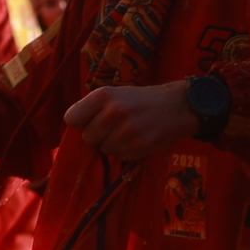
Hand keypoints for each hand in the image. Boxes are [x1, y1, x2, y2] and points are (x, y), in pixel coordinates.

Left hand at [62, 82, 200, 164]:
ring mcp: (127, 131)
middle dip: (97, 135)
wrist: (178, 106)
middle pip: (87, 137)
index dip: (80, 122)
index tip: (90, 121)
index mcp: (102, 96)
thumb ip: (93, 107)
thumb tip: (73, 127)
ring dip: (112, 144)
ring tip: (127, 132)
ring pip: (103, 149)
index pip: (71, 119)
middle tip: (113, 127)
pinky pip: (120, 156)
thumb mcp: (115, 93)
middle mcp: (113, 112)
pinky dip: (126, 151)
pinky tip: (137, 139)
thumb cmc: (140, 100)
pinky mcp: (140, 147)